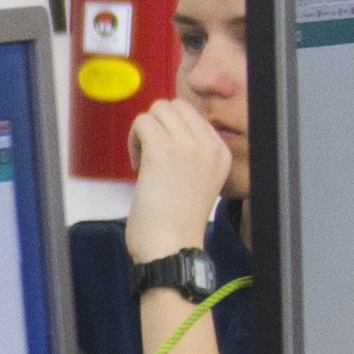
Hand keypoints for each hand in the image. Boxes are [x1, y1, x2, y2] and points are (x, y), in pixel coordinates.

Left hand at [123, 91, 229, 267]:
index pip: (192, 115)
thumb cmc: (176, 223)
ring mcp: (188, 145)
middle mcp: (209, 145)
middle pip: (174, 106)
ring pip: (157, 110)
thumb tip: (165, 128)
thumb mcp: (197, 181)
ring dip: (144, 133)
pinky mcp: (163, 149)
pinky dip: (133, 141)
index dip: (170, 132)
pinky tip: (140, 168)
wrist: (172, 247)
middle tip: (151, 159)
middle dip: (156, 127)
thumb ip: (190, 154)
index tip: (165, 161)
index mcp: (220, 152)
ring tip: (146, 164)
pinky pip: (141, 122)